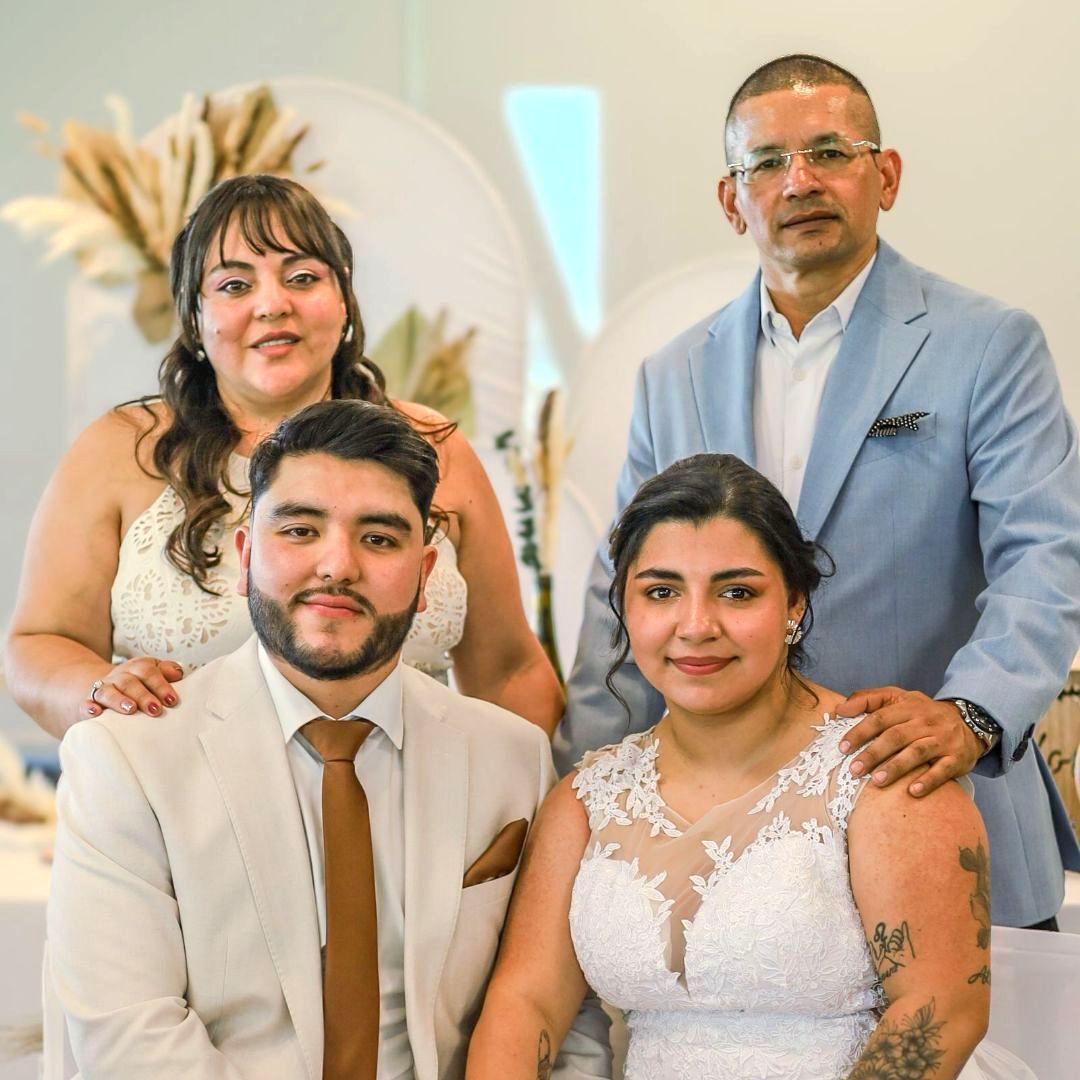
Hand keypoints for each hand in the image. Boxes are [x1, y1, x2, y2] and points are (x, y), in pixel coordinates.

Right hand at [83, 658, 185, 719]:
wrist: (108, 688)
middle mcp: (120, 675)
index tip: (171, 700)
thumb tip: (178, 673)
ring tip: (130, 709)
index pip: (150, 672)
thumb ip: (168, 672)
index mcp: (139, 667)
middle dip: (143, 696)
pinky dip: (89, 707)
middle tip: (155, 710)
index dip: (161, 685)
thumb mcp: (155, 674)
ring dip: (119, 700)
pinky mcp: (89, 702)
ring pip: (109, 691)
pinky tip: (95, 712)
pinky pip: (87, 703)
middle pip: (130, 682)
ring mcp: (104, 688)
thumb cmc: (141, 684)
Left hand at [835, 686, 983, 796]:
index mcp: (907, 707)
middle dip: (873, 753)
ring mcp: (942, 740)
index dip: (860, 732)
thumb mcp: (897, 698)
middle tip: (854, 770)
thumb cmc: (922, 712)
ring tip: (877, 781)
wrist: (970, 721)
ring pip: (917, 753)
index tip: (843, 748)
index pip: (880, 718)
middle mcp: (925, 722)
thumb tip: (840, 709)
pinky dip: (928, 780)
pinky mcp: (957, 758)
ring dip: (896, 767)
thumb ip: (868, 699)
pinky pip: (943, 770)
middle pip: (896, 737)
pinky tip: (913, 791)